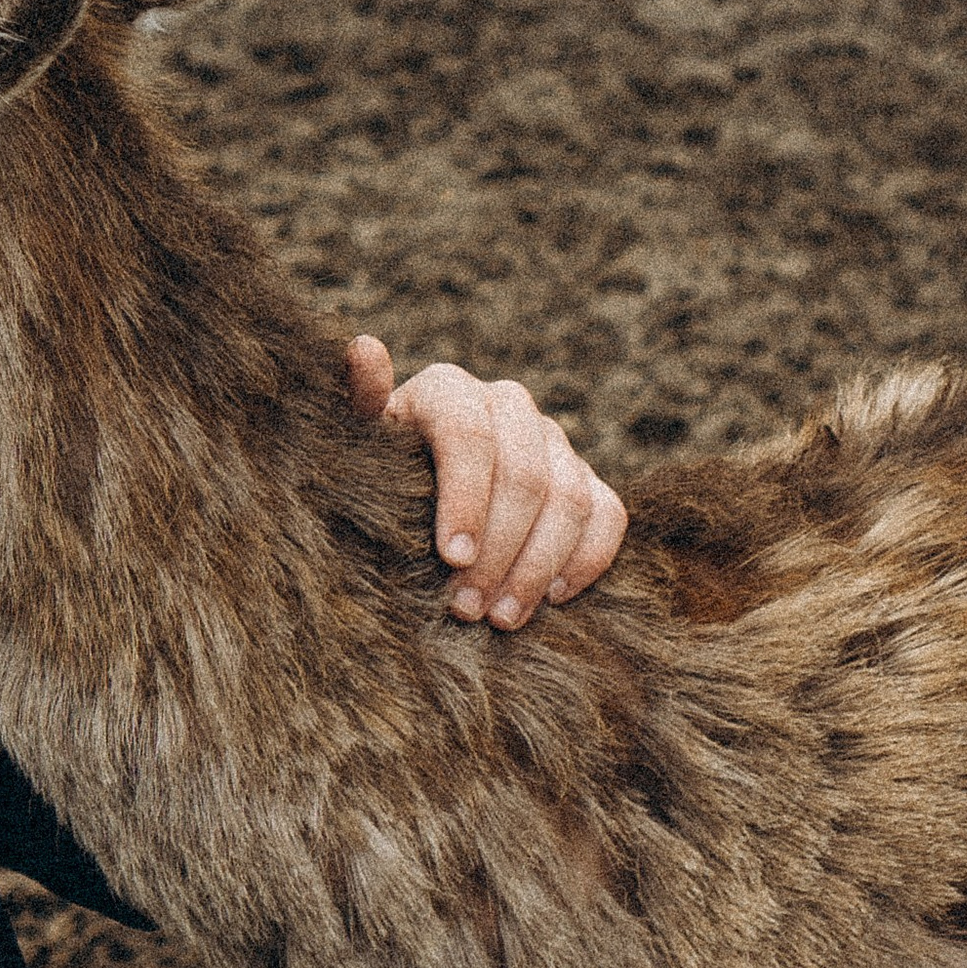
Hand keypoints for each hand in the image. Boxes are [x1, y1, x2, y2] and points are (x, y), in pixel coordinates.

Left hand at [346, 337, 625, 629]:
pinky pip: (608, 514)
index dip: (466, 497)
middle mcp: (507, 404)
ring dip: (537, 566)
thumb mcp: (357, 444)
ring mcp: (551, 440)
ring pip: (569, 498)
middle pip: (525, 474)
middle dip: (499, 549)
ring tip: (500, 619)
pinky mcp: (585, 478)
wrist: (413, 491)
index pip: (469, 433)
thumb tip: (365, 349)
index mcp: (449, 390)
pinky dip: (587, 559)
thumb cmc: (377, 470)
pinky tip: (553, 599)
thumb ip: (358, 404)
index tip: (453, 557)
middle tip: (467, 608)